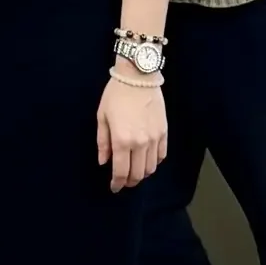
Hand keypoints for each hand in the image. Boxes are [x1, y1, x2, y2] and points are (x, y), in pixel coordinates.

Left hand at [96, 72, 166, 192]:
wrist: (138, 76)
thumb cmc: (116, 94)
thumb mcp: (102, 116)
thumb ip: (102, 142)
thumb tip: (103, 162)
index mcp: (121, 140)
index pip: (121, 171)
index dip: (117, 183)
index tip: (113, 188)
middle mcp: (140, 143)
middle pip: (137, 174)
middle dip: (129, 182)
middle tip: (123, 182)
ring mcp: (154, 139)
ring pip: (151, 168)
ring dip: (142, 174)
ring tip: (134, 172)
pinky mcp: (164, 133)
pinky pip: (161, 156)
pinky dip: (154, 163)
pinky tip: (147, 160)